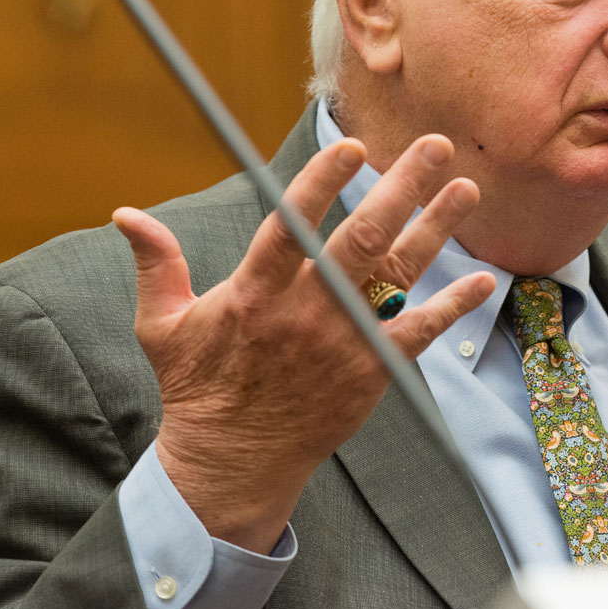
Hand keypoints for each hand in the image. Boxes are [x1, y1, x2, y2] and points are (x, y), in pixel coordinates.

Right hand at [117, 135, 493, 549]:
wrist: (232, 464)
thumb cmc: (198, 386)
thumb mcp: (164, 327)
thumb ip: (157, 265)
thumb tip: (125, 213)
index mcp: (253, 297)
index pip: (289, 229)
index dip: (319, 186)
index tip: (350, 146)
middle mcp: (304, 315)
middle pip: (359, 241)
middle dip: (400, 188)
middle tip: (434, 144)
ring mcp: (343, 343)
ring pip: (398, 276)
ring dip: (437, 229)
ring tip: (466, 188)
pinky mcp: (371, 372)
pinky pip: (419, 333)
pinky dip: (452, 306)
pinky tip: (481, 279)